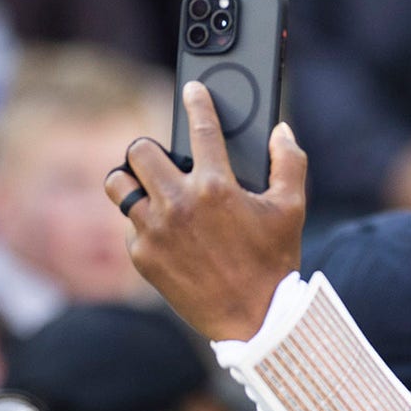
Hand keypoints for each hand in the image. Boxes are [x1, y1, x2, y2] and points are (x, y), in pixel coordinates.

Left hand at [104, 81, 306, 340]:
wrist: (253, 319)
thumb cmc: (274, 262)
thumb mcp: (292, 209)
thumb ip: (289, 162)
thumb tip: (281, 131)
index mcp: (216, 186)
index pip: (201, 127)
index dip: (198, 102)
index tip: (193, 91)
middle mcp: (179, 203)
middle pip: (138, 150)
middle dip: (150, 149)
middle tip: (164, 159)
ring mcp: (154, 230)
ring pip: (118, 184)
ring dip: (132, 180)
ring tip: (149, 188)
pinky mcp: (142, 256)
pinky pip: (128, 226)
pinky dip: (143, 224)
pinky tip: (164, 231)